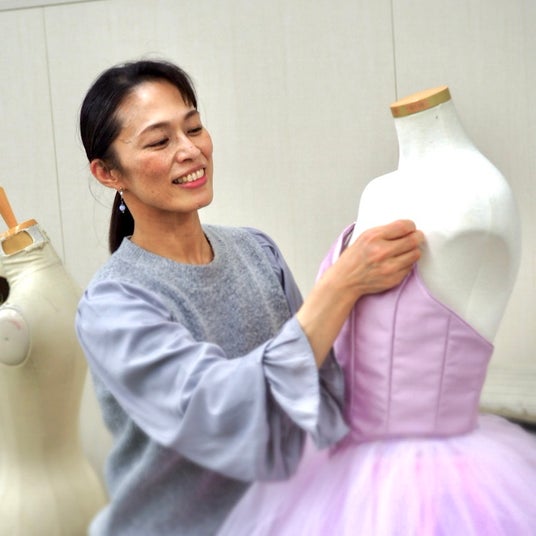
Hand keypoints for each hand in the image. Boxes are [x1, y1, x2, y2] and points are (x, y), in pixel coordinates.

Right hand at [297, 220, 423, 366]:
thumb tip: (407, 228)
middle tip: (415, 237)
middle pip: (413, 240)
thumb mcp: (364, 237)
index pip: (404, 226)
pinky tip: (397, 262)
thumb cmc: (354, 258)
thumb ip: (384, 231)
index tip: (411, 227)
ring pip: (415, 254)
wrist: (345, 280)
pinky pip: (410, 267)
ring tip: (405, 250)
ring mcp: (389, 267)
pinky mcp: (393, 279)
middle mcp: (382, 252)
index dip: (411, 226)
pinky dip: (407, 263)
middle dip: (416, 237)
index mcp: (373, 237)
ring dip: (413, 251)